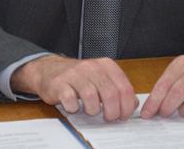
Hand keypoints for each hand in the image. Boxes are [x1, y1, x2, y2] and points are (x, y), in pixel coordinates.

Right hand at [11, 54, 137, 120]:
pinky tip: (74, 107)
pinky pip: (70, 99)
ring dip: (93, 110)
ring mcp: (74, 73)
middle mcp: (91, 66)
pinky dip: (74, 108)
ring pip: (91, 97)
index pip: (125, 88)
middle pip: (110, 94)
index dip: (127, 107)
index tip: (123, 116)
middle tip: (108, 118)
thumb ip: (118, 89)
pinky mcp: (59, 83)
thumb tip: (133, 104)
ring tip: (90, 111)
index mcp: (106, 65)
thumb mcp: (101, 79)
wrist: (49, 70)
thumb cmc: (78, 78)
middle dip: (112, 112)